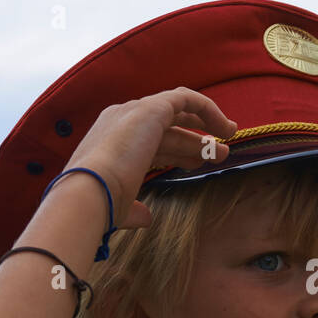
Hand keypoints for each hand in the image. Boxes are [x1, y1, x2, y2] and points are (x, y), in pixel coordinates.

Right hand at [58, 87, 236, 229]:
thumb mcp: (119, 206)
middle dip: (194, 141)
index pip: (151, 141)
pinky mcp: (151, 109)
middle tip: (220, 154)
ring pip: (179, 114)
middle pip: (167, 127)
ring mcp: (134, 112)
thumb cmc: (100, 204)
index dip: (178, 151)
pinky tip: (224, 127)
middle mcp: (120, 121)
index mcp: (110, 141)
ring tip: (228, 144)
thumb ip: (133, 209)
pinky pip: (186, 99)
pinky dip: (207, 109)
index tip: (198, 165)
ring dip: (206, 127)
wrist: (89, 192)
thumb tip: (145, 218)